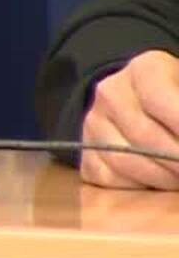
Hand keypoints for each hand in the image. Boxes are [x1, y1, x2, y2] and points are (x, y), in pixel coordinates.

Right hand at [80, 50, 178, 188]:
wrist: (149, 106)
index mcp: (146, 70)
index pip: (159, 99)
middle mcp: (112, 92)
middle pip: (145, 136)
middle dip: (177, 160)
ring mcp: (95, 122)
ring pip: (127, 161)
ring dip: (164, 178)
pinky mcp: (87, 151)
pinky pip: (107, 178)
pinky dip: (138, 187)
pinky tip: (160, 182)